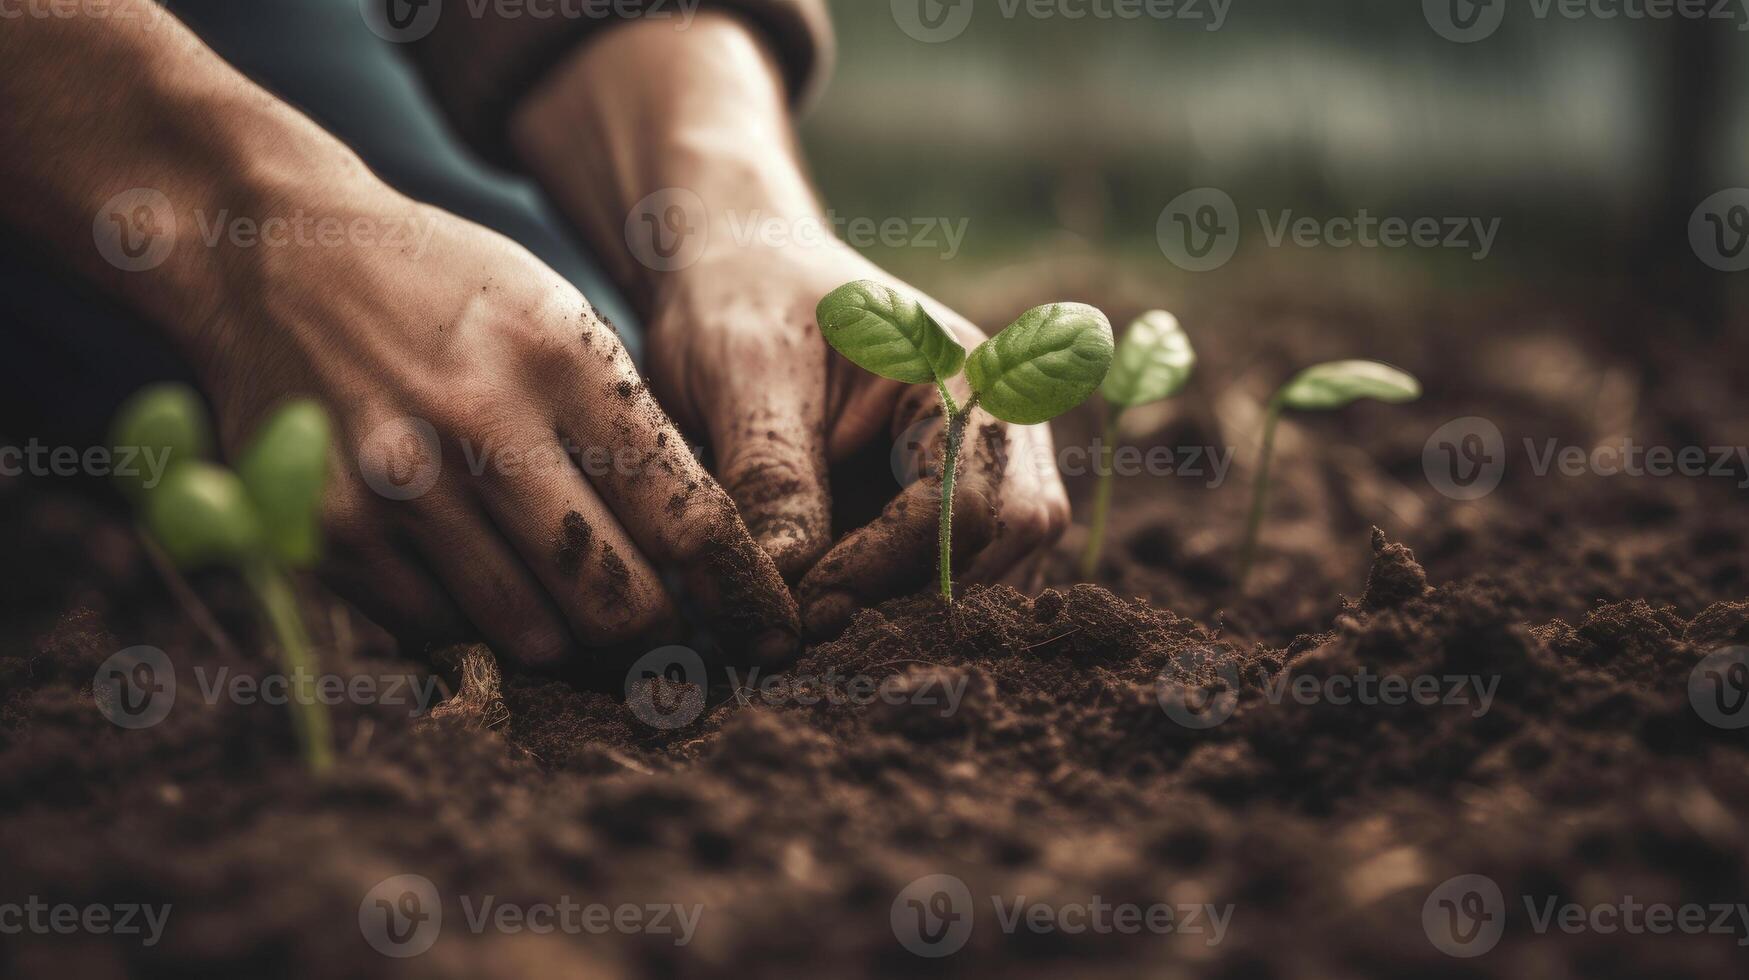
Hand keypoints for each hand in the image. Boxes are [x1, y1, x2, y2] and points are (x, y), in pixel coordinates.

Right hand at [188, 185, 800, 667]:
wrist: (274, 255)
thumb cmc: (446, 291)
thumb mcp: (559, 319)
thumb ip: (631, 431)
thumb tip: (705, 557)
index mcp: (562, 360)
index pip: (686, 518)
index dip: (736, 591)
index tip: (759, 625)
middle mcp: (480, 424)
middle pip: (618, 599)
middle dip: (656, 631)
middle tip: (662, 628)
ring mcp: (397, 485)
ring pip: (534, 634)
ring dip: (568, 637)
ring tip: (572, 606)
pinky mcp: (329, 533)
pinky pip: (440, 630)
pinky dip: (475, 624)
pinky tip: (480, 580)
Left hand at [644, 240, 1070, 637]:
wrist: (738, 274)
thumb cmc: (740, 303)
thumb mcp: (741, 374)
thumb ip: (772, 475)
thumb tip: (784, 595)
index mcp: (965, 371)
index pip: (966, 502)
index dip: (886, 567)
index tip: (802, 605)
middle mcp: (999, 420)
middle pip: (1005, 544)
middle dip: (913, 599)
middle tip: (809, 628)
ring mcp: (985, 463)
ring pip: (991, 571)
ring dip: (907, 609)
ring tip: (811, 619)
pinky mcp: (951, 501)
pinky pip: (953, 573)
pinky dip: (895, 602)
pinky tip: (827, 605)